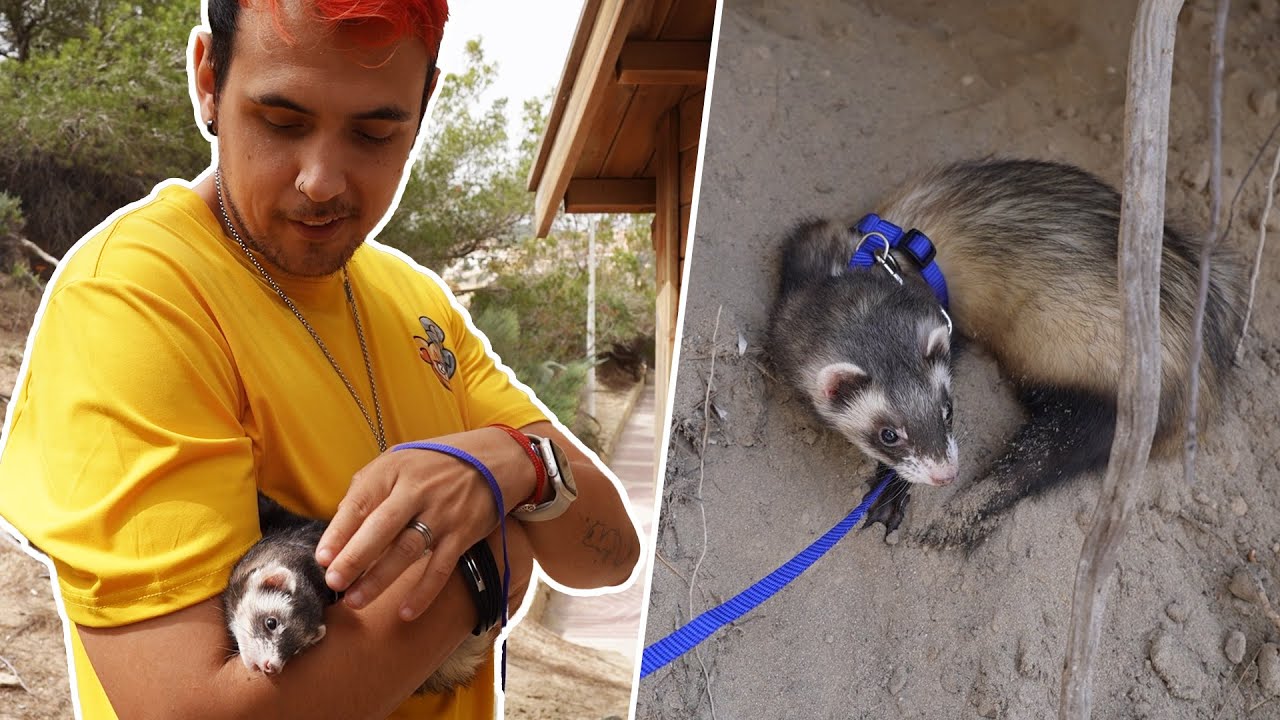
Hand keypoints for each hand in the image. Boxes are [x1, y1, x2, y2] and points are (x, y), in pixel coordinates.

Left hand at [315, 428, 535, 620]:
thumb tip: (339, 526)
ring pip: (407, 551)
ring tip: (355, 601)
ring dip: (380, 579)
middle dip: (355, 558)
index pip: (361, 502)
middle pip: (382, 528)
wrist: (494, 460)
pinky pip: (441, 567)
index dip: (339, 532)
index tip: (322, 558)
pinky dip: (423, 592)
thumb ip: (368, 489)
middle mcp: (418, 490)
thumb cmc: (434, 464)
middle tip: (333, 582)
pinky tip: (405, 612)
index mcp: (395, 470)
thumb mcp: (399, 462)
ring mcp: (443, 513)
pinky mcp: (463, 533)